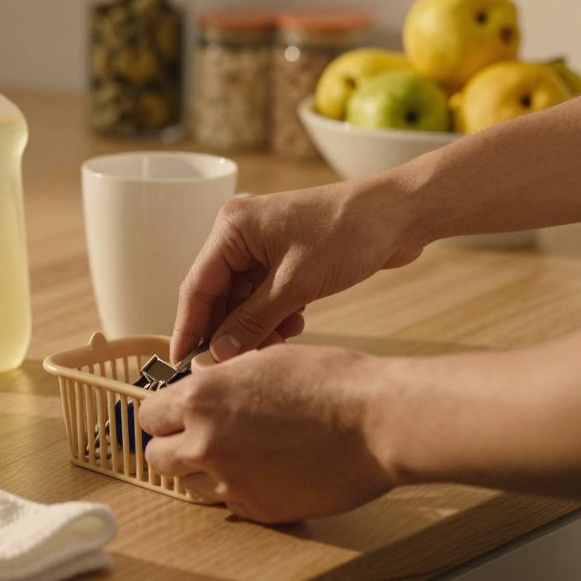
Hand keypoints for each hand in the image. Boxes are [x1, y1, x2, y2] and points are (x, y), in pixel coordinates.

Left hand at [138, 344, 394, 522]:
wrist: (377, 423)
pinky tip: (264, 469)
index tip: (173, 413)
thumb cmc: (330, 383)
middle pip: (157, 456)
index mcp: (201, 399)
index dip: (162, 412)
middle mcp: (205, 443)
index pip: (147, 414)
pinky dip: (236, 489)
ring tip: (236, 452)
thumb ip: (219, 378)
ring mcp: (230, 482)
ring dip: (201, 470)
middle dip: (173, 444)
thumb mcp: (262, 361)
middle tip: (198, 435)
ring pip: (187, 484)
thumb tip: (196, 383)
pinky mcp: (257, 510)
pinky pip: (227, 503)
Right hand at [172, 176, 423, 362]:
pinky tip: (294, 326)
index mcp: (231, 229)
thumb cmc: (348, 234)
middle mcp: (240, 235)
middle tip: (237, 365)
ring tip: (278, 344)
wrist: (400, 216)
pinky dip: (275, 316)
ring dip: (256, 327)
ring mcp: (263, 246)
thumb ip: (251, 322)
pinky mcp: (286, 258)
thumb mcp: (294, 285)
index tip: (181, 363)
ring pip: (243, 300)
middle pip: (218, 296)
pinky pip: (265, 296)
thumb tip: (217, 355)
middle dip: (229, 331)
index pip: (196, 287)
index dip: (188, 328)